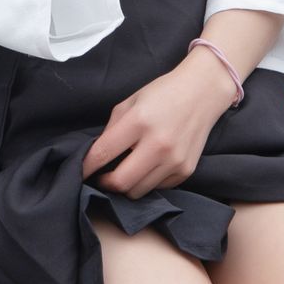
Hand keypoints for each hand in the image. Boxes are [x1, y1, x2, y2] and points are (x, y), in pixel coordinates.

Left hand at [82, 54, 236, 197]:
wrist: (203, 92)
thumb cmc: (163, 93)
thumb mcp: (131, 101)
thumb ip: (112, 128)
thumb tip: (97, 155)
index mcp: (139, 121)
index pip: (103, 153)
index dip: (86, 167)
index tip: (79, 172)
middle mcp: (158, 144)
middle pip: (121, 182)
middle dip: (105, 183)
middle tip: (102, 177)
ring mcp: (174, 160)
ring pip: (138, 191)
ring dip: (126, 185)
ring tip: (125, 172)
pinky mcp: (186, 170)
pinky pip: (158, 187)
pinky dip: (147, 182)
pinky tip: (147, 166)